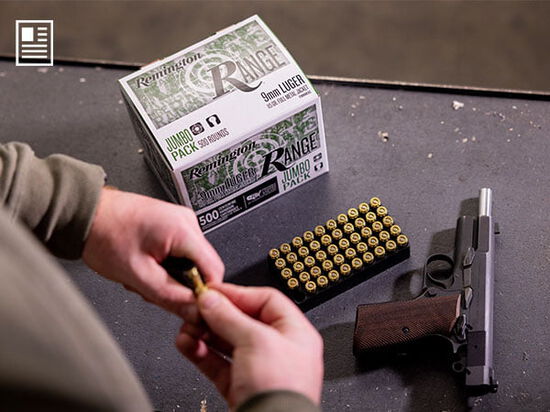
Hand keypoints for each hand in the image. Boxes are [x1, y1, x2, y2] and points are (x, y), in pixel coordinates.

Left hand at [82, 187, 223, 317]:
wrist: (86, 213)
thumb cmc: (104, 234)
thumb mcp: (138, 275)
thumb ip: (171, 296)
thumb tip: (194, 312)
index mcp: (184, 230)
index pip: (215, 271)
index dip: (204, 294)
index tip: (188, 306)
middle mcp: (187, 221)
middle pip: (203, 267)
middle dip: (181, 285)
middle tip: (153, 288)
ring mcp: (180, 221)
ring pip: (191, 262)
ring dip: (170, 276)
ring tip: (143, 274)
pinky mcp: (172, 224)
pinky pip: (181, 252)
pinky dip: (165, 265)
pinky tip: (145, 264)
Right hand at [176, 284, 323, 408]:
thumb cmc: (282, 392)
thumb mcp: (255, 341)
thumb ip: (230, 317)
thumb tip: (212, 300)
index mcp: (295, 332)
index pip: (265, 300)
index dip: (238, 293)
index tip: (213, 291)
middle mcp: (279, 350)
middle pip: (243, 320)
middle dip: (217, 314)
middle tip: (196, 308)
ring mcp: (259, 370)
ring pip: (227, 342)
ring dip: (205, 333)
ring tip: (187, 327)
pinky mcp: (241, 388)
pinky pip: (218, 364)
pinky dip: (201, 353)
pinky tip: (187, 344)